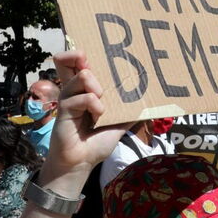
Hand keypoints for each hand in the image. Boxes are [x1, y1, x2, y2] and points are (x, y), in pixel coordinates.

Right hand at [47, 51, 132, 175]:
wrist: (82, 163)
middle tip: (94, 71)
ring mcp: (68, 98)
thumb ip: (130, 112)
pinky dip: (95, 105)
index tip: (93, 56)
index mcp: (83, 90)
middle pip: (66, 58)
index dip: (80, 54)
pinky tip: (97, 117)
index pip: (76, 62)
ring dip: (97, 88)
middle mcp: (73, 90)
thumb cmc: (96, 142)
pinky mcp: (64, 110)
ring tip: (102, 106)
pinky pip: (85, 98)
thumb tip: (152, 104)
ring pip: (83, 76)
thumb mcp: (118, 124)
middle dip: (80, 56)